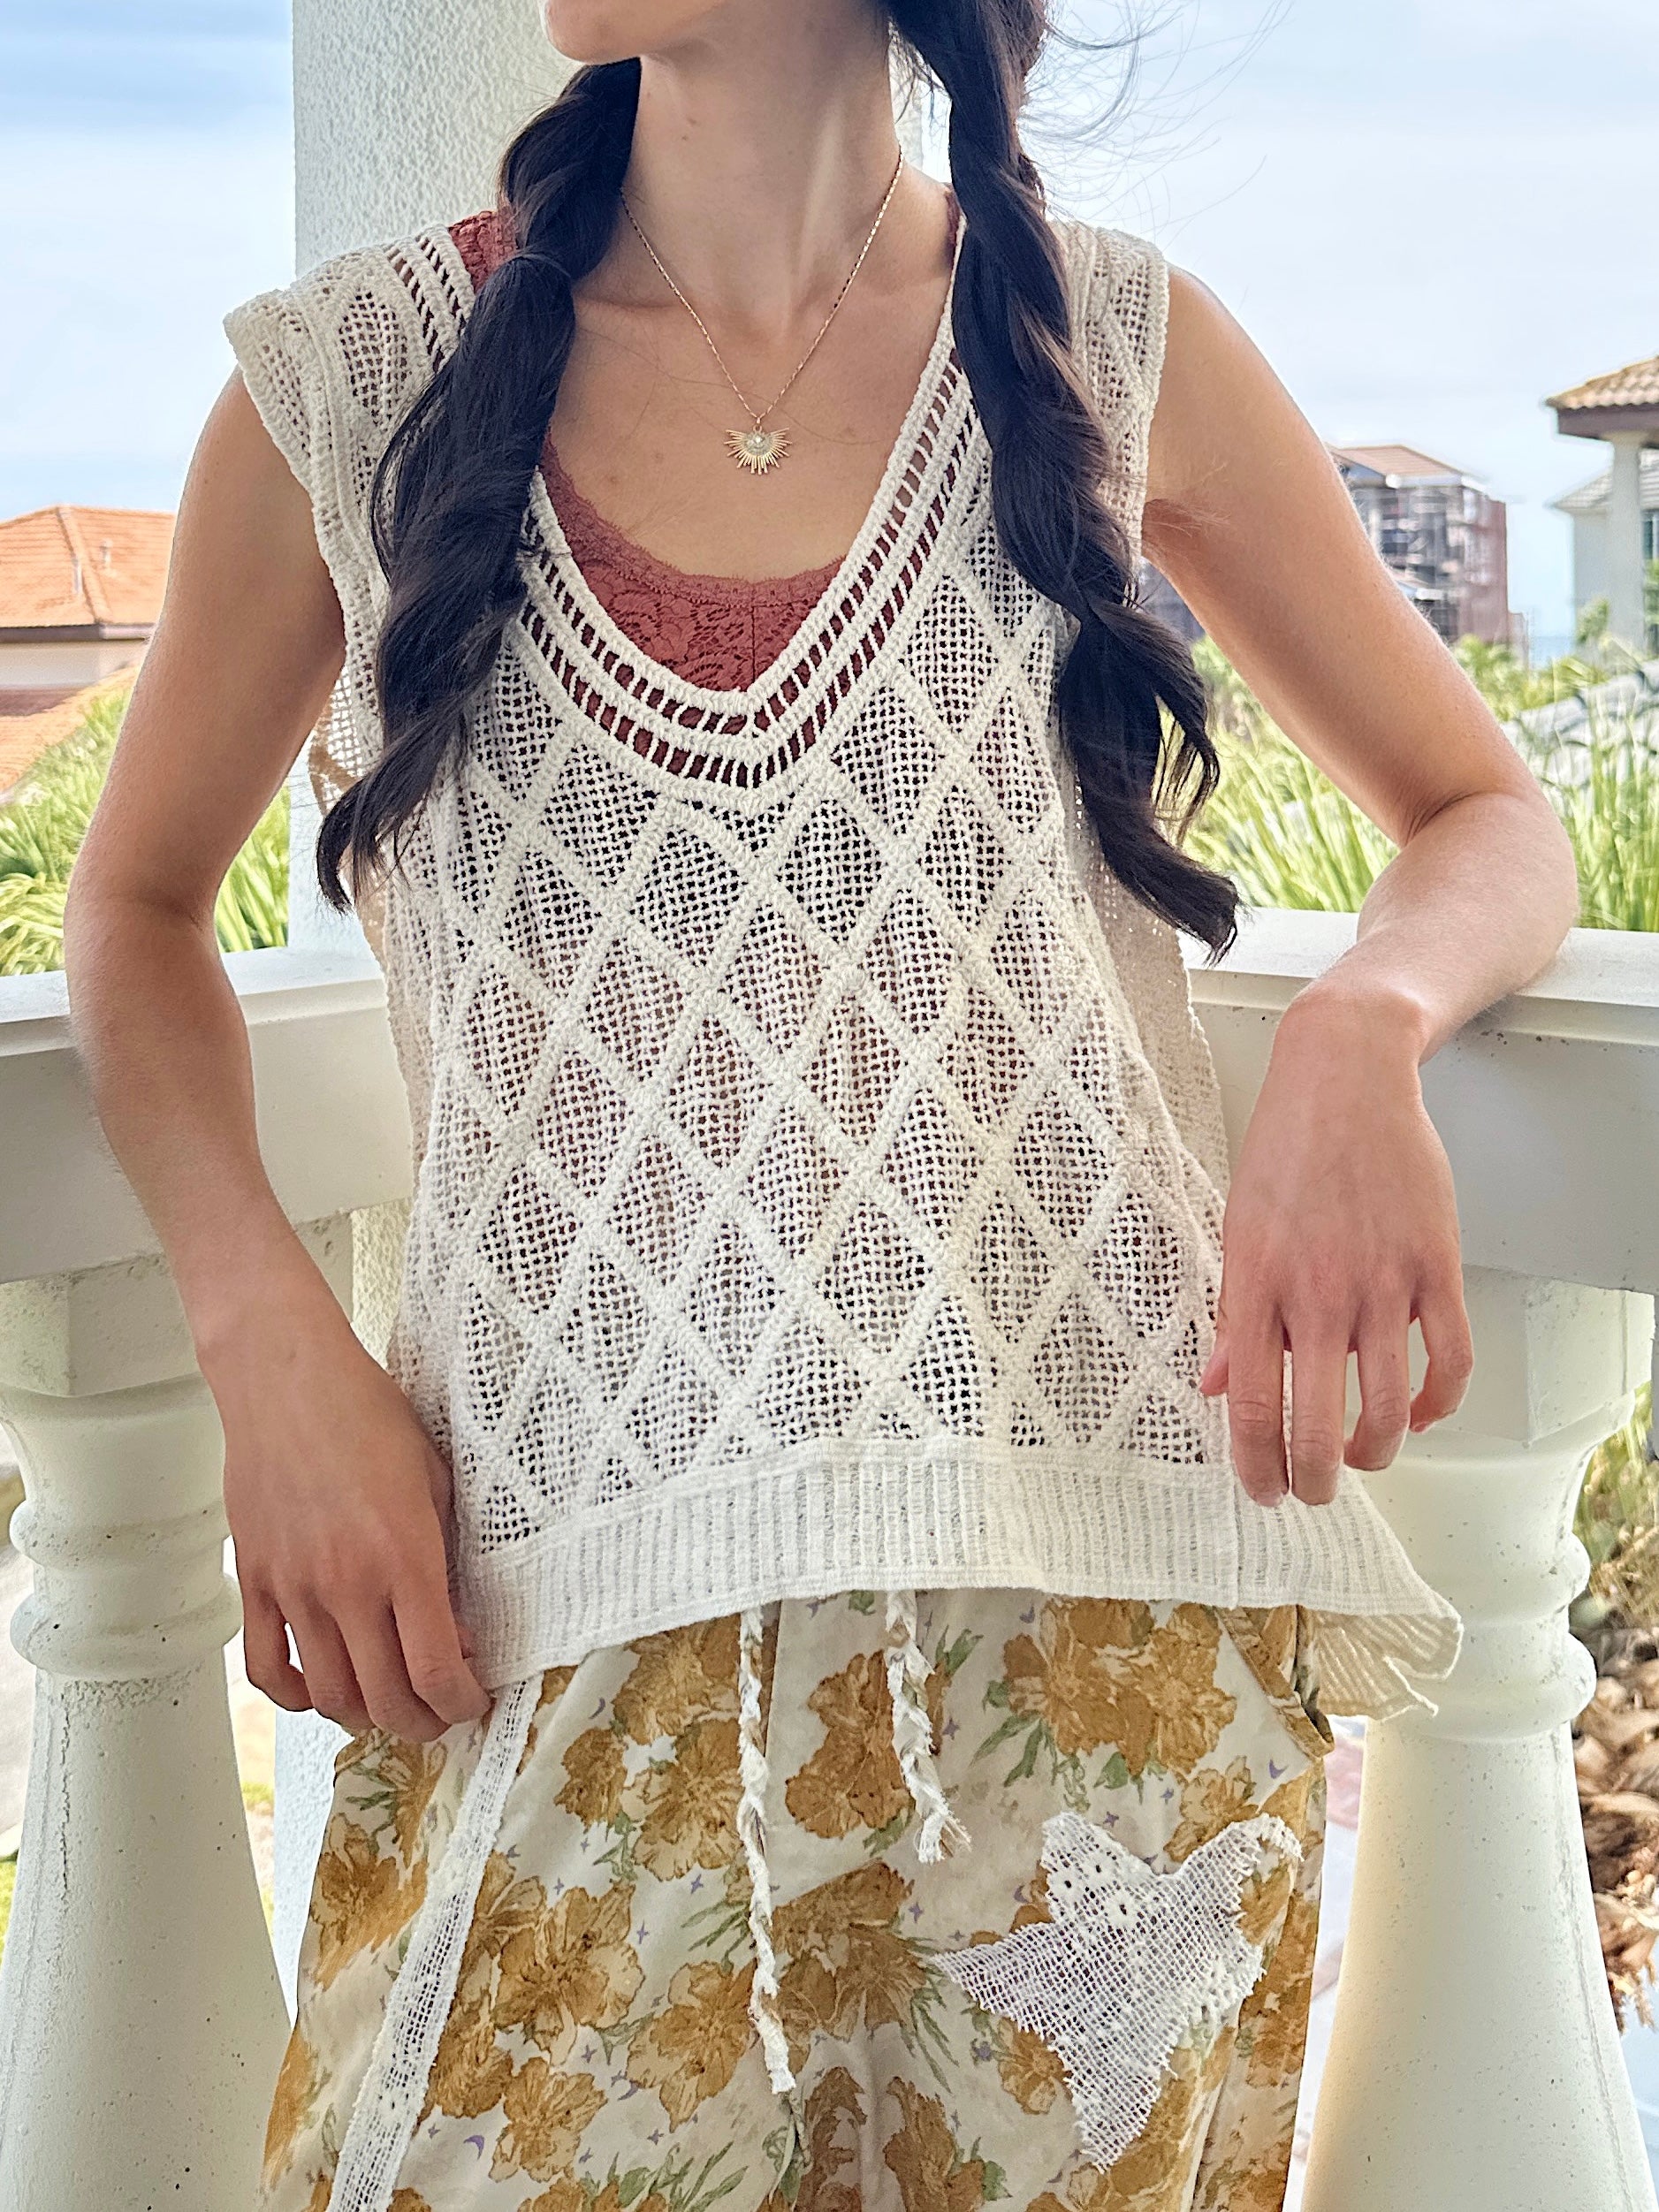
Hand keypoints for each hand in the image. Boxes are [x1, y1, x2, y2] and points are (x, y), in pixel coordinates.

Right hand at [208, 1265, 490, 1740]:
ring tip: (388, 1706)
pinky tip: (319, 1690)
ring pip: (328, 1696)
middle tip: (438, 1714)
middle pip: (384, 1699)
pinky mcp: (253, 1580)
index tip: (472, 1702)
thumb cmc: (368, 1413)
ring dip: (364, 1717)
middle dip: (421, 1722)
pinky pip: (267, 1667)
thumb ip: (446, 1558)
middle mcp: (347, 1584)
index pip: (435, 1671)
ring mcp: (294, 1588)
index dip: (459, 1704)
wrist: (287, 1377)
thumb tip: (454, 1628)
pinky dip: (294, 1697)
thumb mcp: (435, 1479)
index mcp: (404, 1556)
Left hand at [1199, 988, 1473, 1507]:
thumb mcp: (1237, 1226)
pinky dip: (1439, 1403)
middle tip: (1313, 1491)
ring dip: (1376, 1452)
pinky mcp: (1435, 1266)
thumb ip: (1233, 1311)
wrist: (1346, 1076)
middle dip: (1314, 1478)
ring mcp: (1382, 1283)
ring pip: (1389, 1408)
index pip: (1252, 1406)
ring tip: (1364, 1458)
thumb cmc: (1286, 1145)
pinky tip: (1422, 1412)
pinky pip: (1448, 1360)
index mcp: (1257, 1285)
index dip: (1257, 1465)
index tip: (1262, 1487)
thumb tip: (1219, 1383)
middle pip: (1317, 1424)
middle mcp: (1318, 1293)